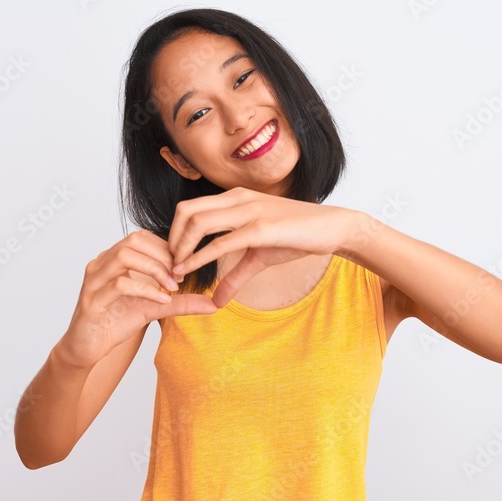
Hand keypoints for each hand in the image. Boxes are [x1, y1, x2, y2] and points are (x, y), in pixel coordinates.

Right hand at [62, 230, 217, 368]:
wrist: (87, 348)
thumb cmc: (116, 322)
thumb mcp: (154, 308)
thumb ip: (181, 302)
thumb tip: (213, 303)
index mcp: (113, 259)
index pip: (142, 237)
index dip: (166, 248)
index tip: (184, 266)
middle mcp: (101, 264)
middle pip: (134, 240)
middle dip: (162, 256)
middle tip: (179, 276)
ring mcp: (94, 280)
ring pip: (125, 257)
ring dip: (154, 270)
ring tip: (172, 287)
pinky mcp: (92, 300)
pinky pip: (119, 285)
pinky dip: (145, 290)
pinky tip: (161, 301)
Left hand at [167, 186, 352, 307]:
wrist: (331, 228)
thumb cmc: (296, 235)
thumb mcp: (259, 256)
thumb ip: (235, 276)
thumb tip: (217, 301)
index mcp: (235, 198)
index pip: (190, 208)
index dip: (174, 232)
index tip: (171, 258)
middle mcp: (237, 199)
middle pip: (186, 211)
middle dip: (171, 240)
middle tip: (169, 265)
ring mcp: (248, 211)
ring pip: (198, 223)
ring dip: (181, 249)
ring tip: (176, 271)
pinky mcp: (259, 228)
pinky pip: (220, 242)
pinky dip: (199, 258)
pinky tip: (189, 271)